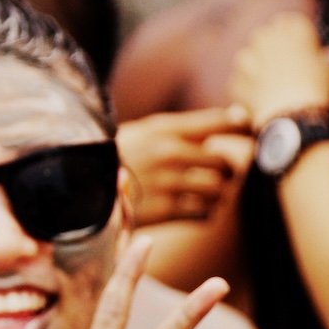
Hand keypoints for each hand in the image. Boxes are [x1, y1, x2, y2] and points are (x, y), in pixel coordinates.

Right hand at [117, 108, 249, 225]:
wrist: (80, 184)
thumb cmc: (118, 156)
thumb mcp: (145, 130)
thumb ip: (187, 127)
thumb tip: (239, 117)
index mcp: (166, 129)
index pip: (222, 122)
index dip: (243, 127)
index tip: (248, 133)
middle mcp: (170, 153)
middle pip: (225, 162)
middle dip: (227, 170)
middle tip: (220, 173)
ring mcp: (167, 183)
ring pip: (218, 190)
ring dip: (218, 193)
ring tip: (208, 192)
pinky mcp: (162, 210)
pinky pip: (204, 212)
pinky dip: (206, 211)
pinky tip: (197, 208)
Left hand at [230, 12, 328, 127]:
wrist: (292, 116)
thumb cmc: (317, 91)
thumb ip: (326, 60)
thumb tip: (328, 56)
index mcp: (292, 31)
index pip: (287, 22)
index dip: (289, 34)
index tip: (291, 45)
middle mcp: (266, 40)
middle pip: (262, 34)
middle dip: (267, 45)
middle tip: (275, 61)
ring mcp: (247, 60)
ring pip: (245, 55)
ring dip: (252, 64)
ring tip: (264, 80)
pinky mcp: (235, 80)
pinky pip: (237, 80)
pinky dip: (244, 87)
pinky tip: (255, 96)